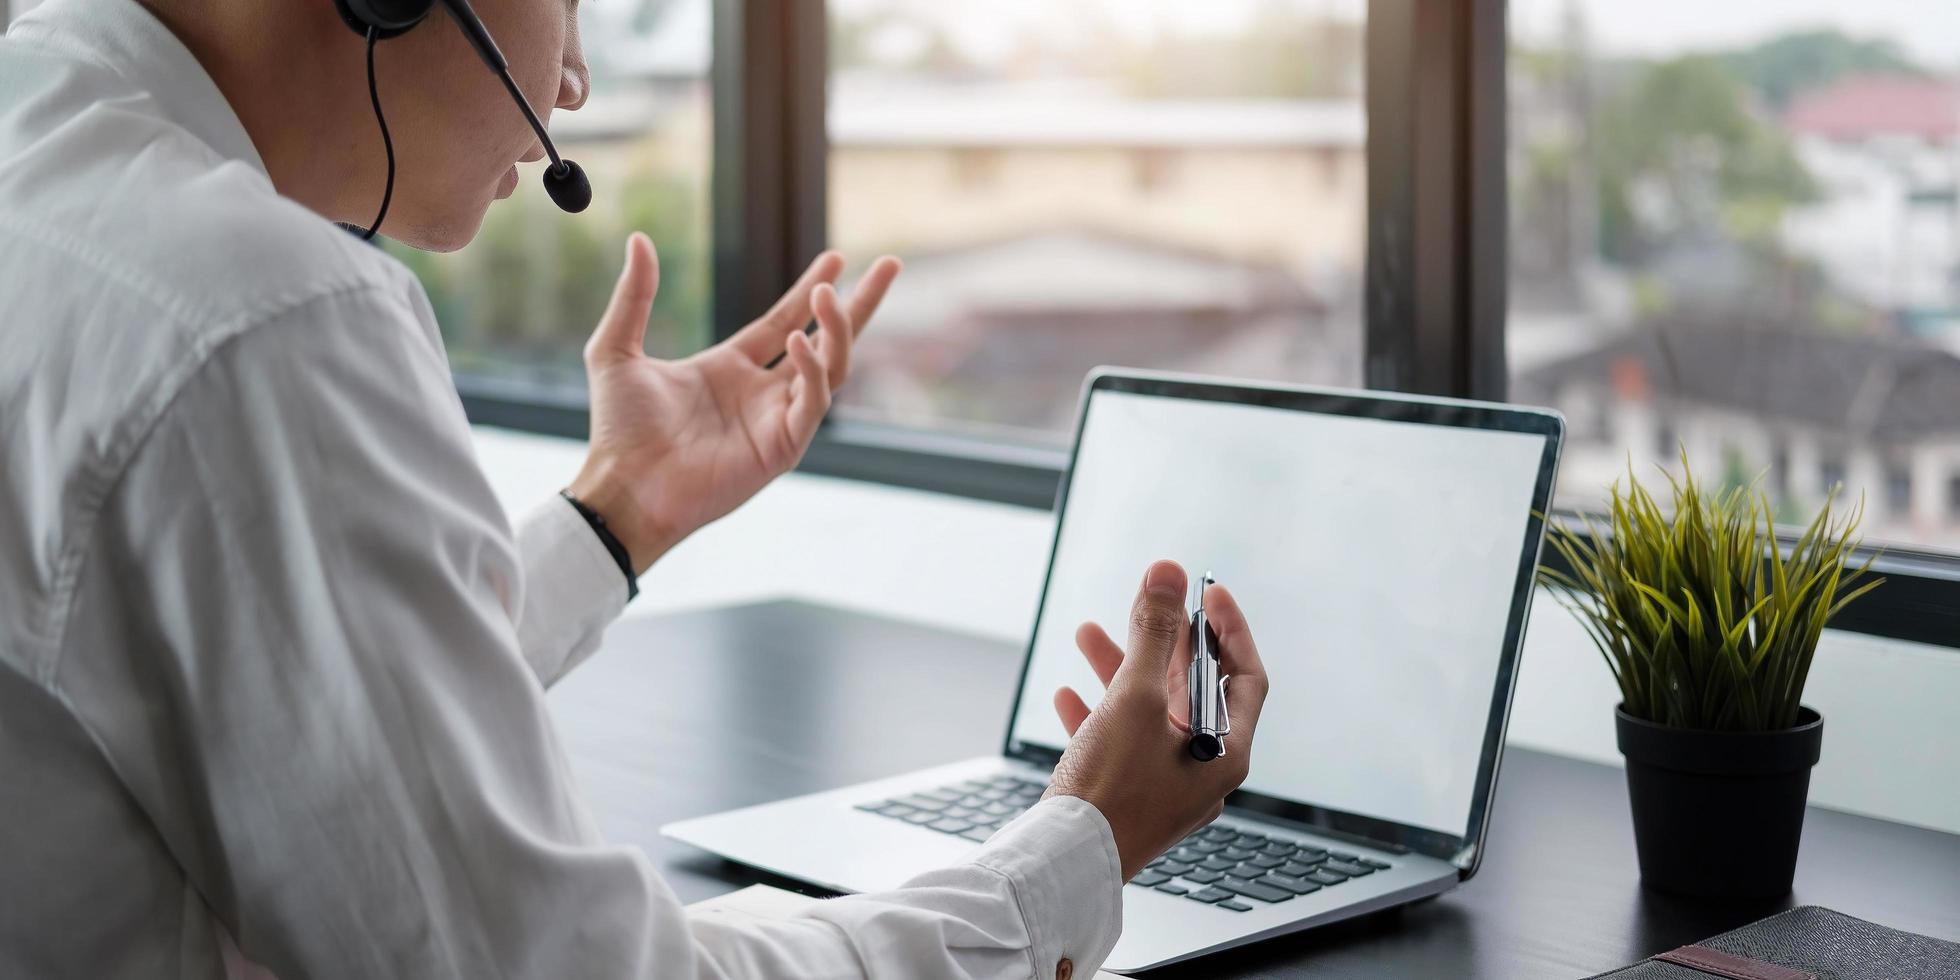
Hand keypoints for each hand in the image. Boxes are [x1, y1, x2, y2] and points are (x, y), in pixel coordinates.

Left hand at [566, 233, 900, 570]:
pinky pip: (812, 403)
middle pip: (827, 339)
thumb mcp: (616, 349)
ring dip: (837, 330)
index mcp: (730, 369)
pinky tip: (799, 342)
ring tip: (828, 294)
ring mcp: (776, 420)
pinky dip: (813, 372)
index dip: (812, 288)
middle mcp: (761, 393)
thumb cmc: (617, 430)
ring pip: (832, 367)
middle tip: (891, 265)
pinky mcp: (782, 448)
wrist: (623, 486)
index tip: (838, 257)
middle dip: (860, 304)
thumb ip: (634, 296)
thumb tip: (639, 241)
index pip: (786, 320)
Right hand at [1043, 560, 1269, 880]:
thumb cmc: (1108, 791)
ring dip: (1119, 669)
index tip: (1207, 591)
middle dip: (1161, 642)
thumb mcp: (1133, 699)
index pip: (1244, 676)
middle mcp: (1201, 771)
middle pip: (1192, 690)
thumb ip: (1152, 633)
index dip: (1228, 628)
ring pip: (1148, 712)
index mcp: (1225, 753)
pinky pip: (1118, 743)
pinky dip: (1096, 713)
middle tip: (1146, 602)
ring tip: (1087, 633)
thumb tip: (1166, 574)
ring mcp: (1163, 787)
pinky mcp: (1125, 798)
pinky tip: (1068, 696)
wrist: (1061, 866)